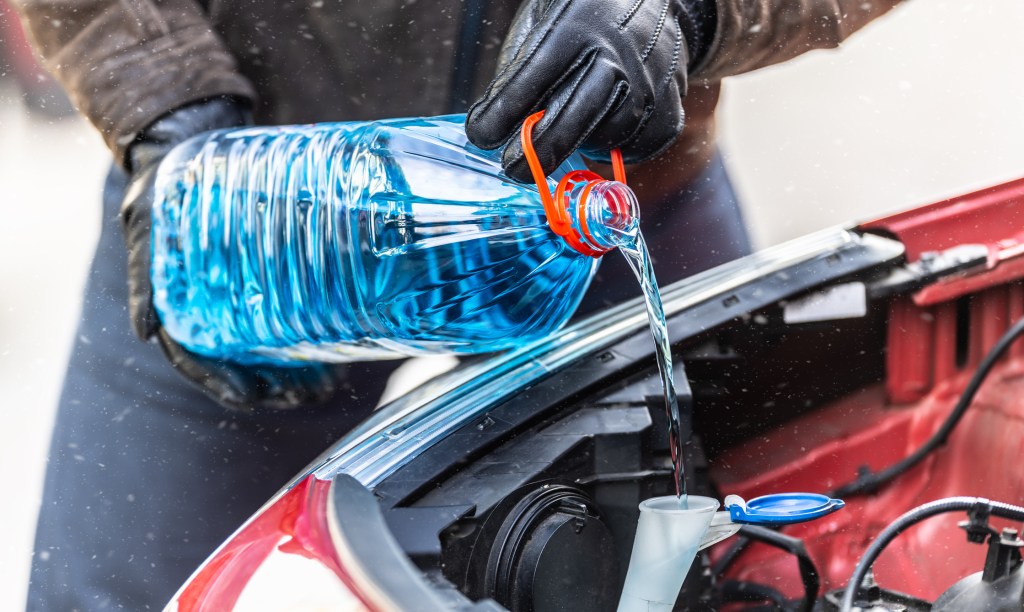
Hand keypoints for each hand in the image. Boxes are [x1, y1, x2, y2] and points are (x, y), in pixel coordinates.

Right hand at [120, 98, 341, 410]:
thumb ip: (143, 273)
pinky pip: (293, 316)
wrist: (189, 142)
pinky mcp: (271, 276)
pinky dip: (313, 340)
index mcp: (178, 306)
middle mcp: (212, 307)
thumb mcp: (144, 225)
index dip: (221, 384)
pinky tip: (338, 351)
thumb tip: (145, 331)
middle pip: (243, 363)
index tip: (248, 397)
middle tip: (305, 395)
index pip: (198, 360)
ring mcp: (243, 294)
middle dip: (274, 387)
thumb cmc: (161, 186)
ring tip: (327, 386)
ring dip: (299, 374)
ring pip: (272, 348)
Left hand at [466, 0, 711, 181]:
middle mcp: (617, 52)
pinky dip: (616, 149)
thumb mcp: (544, 20)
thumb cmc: (585, 17)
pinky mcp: (670, 107)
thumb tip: (493, 123)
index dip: (501, 114)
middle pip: (572, 118)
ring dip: (580, 144)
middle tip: (512, 169)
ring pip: (607, 136)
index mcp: (575, 24)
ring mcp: (649, 81)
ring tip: (566, 132)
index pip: (529, 79)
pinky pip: (638, 147)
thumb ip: (520, 67)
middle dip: (537, 152)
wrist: (658, 2)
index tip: (481, 135)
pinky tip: (603, 131)